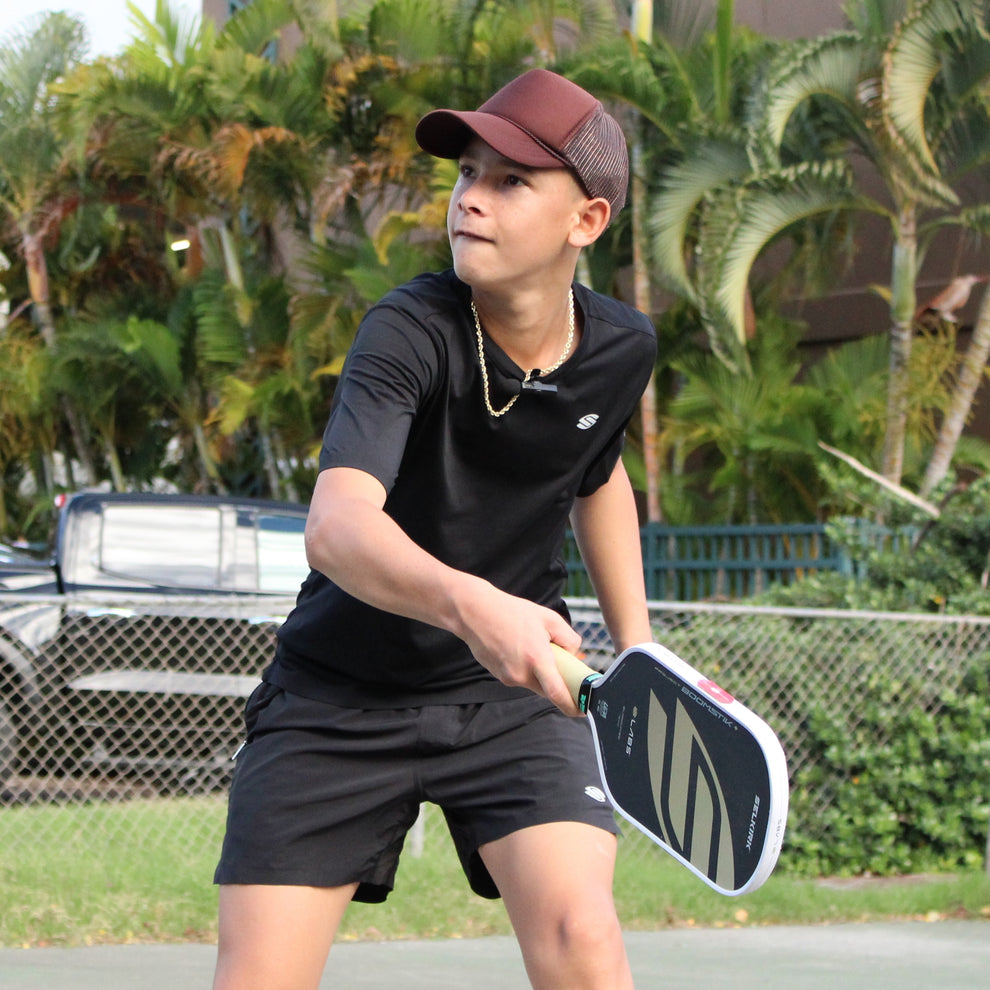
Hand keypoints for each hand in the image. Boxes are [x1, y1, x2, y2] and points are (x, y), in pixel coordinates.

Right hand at [456, 581, 582, 715]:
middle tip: (563, 666)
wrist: (475, 612)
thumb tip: (574, 655)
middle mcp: (521, 673)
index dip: (572, 706)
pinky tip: (519, 647)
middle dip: (558, 684)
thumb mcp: (548, 618)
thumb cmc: (511, 612)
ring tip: (532, 646)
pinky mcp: (499, 676)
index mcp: (537, 658)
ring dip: (539, 673)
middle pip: (547, 690)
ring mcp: (508, 677)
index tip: (582, 710)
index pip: (558, 693)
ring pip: (533, 683)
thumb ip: (569, 639)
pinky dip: (525, 668)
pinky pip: (520, 677)